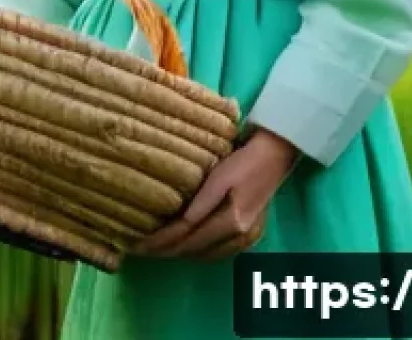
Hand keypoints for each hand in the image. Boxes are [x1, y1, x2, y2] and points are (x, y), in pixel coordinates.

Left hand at [130, 126, 299, 260]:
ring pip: (206, 255)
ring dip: (181, 253)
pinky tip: (187, 246)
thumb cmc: (242, 160)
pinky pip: (220, 252)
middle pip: (194, 249)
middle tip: (141, 250)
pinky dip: (200, 251)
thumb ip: (199, 203)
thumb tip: (174, 224)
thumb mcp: (218, 177)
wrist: (274, 156)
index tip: (137, 246)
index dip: (160, 242)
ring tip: (159, 248)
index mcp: (232, 220)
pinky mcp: (251, 236)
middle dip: (166, 251)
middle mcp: (239, 235)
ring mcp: (247, 238)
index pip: (186, 235)